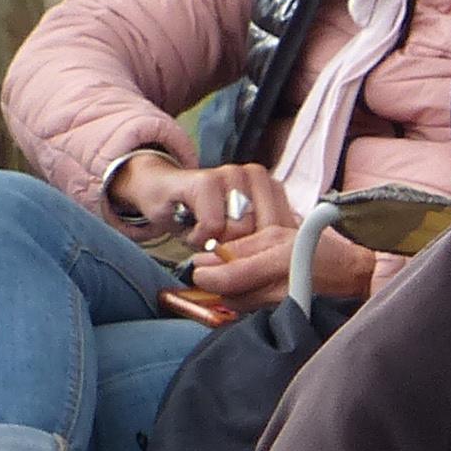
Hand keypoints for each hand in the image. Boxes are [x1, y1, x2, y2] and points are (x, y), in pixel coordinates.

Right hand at [118, 156, 314, 304]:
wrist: (162, 194)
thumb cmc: (204, 220)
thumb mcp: (242, 238)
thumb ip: (266, 248)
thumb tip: (288, 276)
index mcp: (272, 189)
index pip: (287, 234)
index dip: (267, 256)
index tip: (249, 261)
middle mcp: (256, 177)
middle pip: (266, 236)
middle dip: (242, 253)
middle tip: (222, 249)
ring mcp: (233, 174)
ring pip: (241, 232)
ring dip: (219, 246)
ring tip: (208, 237)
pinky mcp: (208, 180)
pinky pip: (214, 227)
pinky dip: (200, 239)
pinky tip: (194, 232)